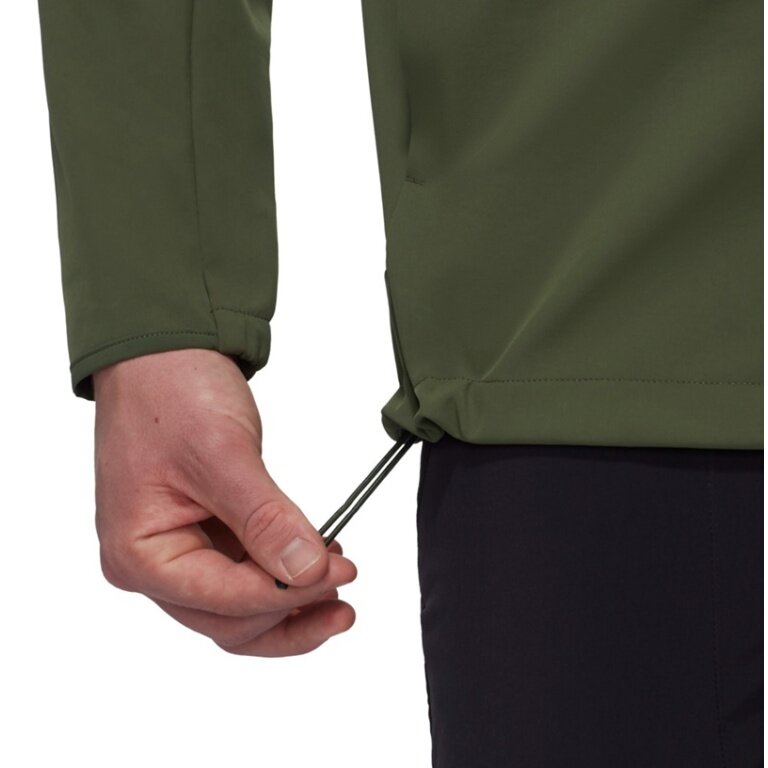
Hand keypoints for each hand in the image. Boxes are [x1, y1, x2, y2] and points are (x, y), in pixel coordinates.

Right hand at [92, 348, 356, 655]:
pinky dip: (281, 575)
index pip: (224, 601)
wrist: (161, 353)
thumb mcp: (221, 454)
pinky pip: (243, 573)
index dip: (288, 595)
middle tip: (345, 594)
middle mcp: (150, 564)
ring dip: (289, 604)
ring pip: (238, 608)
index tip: (339, 574)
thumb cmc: (169, 392)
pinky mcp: (201, 535)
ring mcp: (176, 551)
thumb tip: (308, 570)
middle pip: (229, 621)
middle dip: (290, 613)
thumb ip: (265, 518)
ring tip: (339, 590)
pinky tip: (317, 561)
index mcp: (138, 554)